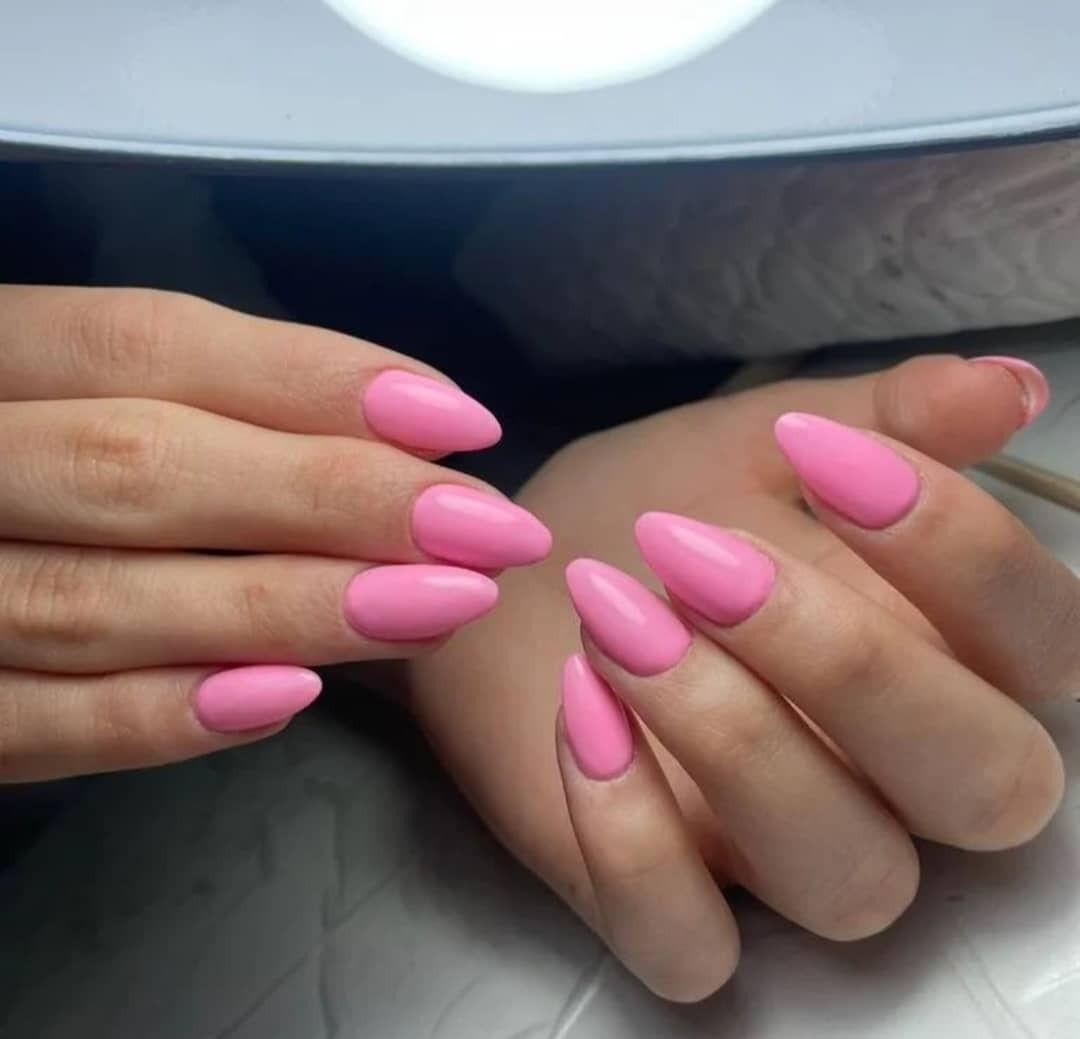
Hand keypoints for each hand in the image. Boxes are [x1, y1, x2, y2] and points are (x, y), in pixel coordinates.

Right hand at [0, 285, 549, 780]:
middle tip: (487, 531)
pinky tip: (284, 699)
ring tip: (433, 610)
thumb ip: (211, 409)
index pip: (153, 343)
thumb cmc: (19, 454)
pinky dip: (156, 716)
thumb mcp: (79, 396)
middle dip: (335, 500)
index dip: (314, 379)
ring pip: (100, 598)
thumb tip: (401, 442)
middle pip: (144, 466)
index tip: (460, 419)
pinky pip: (29, 724)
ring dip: (284, 607)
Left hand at [408, 354, 1072, 999]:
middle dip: (849, 660)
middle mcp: (893, 778)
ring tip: (616, 617)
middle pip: (982, 783)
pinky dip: (632, 842)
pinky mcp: (668, 905)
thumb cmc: (650, 508)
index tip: (821, 453)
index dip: (960, 547)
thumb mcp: (753, 445)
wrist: (511, 574)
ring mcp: (782, 858)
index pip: (1046, 639)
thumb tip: (1008, 385)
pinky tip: (576, 711)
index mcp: (943, 654)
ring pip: (850, 878)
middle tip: (697, 554)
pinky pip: (690, 946)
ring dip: (734, 737)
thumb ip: (880, 422)